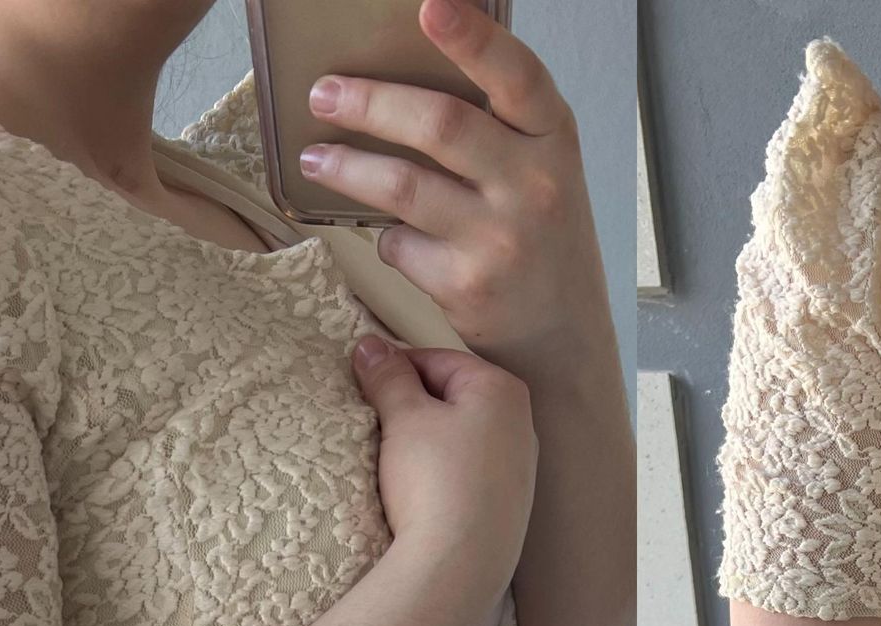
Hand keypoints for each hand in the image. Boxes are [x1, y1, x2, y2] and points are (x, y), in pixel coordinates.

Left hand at [297, 0, 614, 372]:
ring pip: (402, 187)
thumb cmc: (543, 238)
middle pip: (439, 125)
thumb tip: (405, 72)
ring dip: (348, 169)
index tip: (429, 6)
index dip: (473, 38)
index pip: (517, 75)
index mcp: (553, 138)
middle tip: (323, 95)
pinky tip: (392, 236)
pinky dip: (387, 238)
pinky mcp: (468, 287)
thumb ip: (498, 125)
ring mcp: (500, 240)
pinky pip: (400, 245)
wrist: (565, 337)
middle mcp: (534, 186)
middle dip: (369, 104)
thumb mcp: (543, 169)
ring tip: (316, 160)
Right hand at [350, 335, 536, 594]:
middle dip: (414, 407)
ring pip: (462, 439)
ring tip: (397, 464)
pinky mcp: (512, 509)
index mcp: (502, 390)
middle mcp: (522, 425)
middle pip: (453, 399)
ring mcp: (521, 471)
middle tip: (378, 426)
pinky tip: (424, 494)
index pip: (438, 359)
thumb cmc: (433, 480)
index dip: (396, 369)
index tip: (365, 385)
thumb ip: (387, 377)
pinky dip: (445, 475)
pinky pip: (471, 475)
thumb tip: (371, 345)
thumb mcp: (403, 419)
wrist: (458, 567)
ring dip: (428, 443)